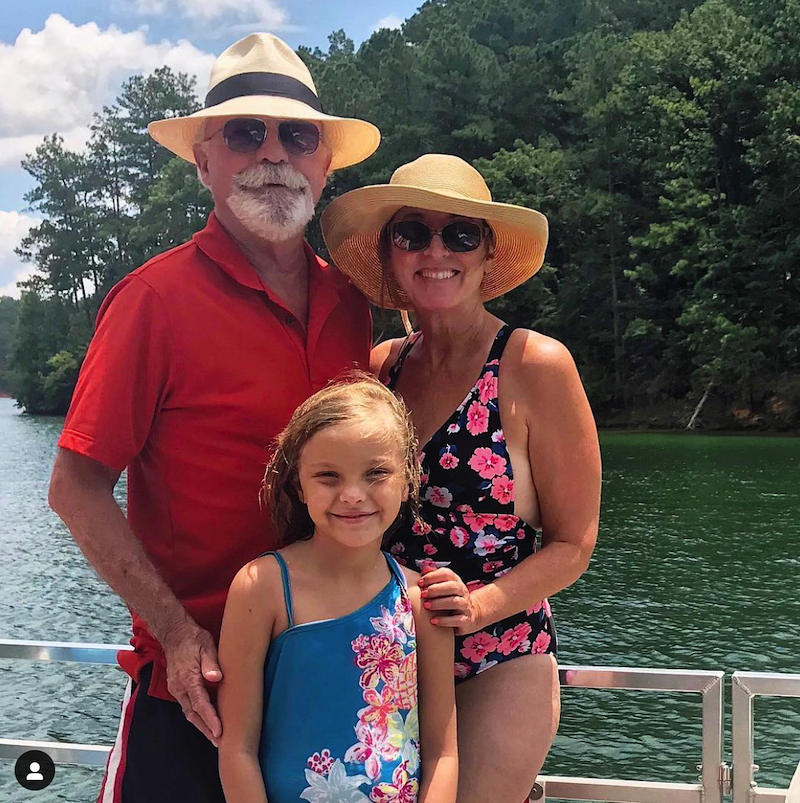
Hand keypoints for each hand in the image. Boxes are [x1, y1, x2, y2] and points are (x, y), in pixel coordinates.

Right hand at [162, 620, 222, 745]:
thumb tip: (216, 677)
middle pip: (193, 714)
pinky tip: (206, 720)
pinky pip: (187, 705)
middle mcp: (180, 687)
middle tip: (219, 742)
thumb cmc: (193, 638)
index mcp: (188, 678)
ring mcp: (177, 688)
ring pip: (189, 712)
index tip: (219, 732)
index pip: (200, 704)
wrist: (174, 633)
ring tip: (214, 736)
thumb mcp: (206, 646)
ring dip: (201, 725)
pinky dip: (197, 715)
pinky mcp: (178, 687)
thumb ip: (211, 663)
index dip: (210, 719)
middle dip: (206, 729)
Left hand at [419, 566, 483, 635]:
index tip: (420, 582)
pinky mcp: (466, 619)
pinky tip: (433, 621)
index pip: (446, 574)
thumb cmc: (450, 598)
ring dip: (439, 603)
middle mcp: (462, 591)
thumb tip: (424, 567)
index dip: (433, 576)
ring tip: (426, 606)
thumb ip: (434, 576)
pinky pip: (457, 619)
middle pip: (452, 587)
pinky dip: (444, 620)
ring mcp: (466, 605)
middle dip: (435, 589)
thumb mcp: (444, 586)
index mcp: (456, 581)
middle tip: (423, 594)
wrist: (470, 615)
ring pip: (455, 602)